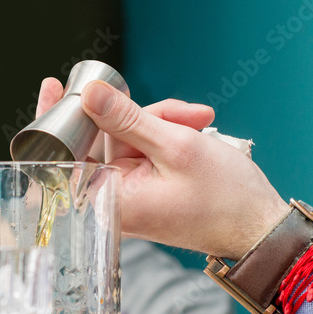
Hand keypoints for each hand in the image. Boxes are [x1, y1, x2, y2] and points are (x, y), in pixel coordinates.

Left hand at [70, 80, 287, 259]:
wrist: (259, 228)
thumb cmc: (224, 198)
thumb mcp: (175, 146)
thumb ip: (127, 119)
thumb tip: (89, 95)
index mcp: (108, 198)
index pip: (66, 152)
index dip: (60, 116)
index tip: (53, 85)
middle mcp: (112, 198)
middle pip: (104, 137)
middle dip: (143, 114)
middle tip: (184, 113)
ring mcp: (129, 193)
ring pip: (129, 137)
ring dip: (163, 123)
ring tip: (200, 123)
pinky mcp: (145, 188)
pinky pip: (144, 149)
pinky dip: (166, 136)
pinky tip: (195, 130)